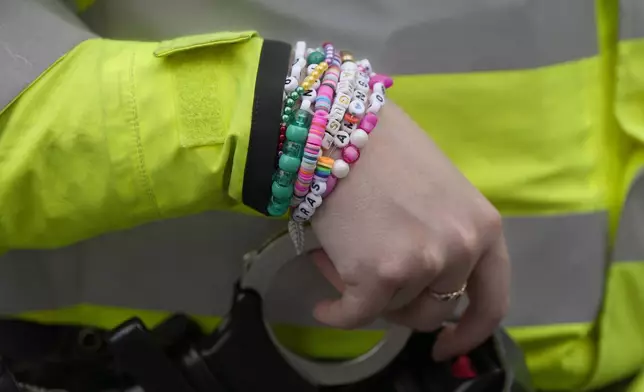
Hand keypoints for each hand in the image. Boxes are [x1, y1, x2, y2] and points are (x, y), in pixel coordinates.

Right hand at [311, 102, 509, 360]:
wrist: (337, 129)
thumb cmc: (385, 150)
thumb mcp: (440, 191)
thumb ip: (446, 233)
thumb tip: (428, 278)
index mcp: (483, 228)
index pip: (491, 300)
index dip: (470, 331)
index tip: (447, 345)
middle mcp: (460, 249)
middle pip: (433, 309)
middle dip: (400, 301)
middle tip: (370, 274)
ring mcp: (421, 263)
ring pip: (393, 310)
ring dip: (367, 296)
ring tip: (341, 260)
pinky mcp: (378, 275)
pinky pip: (356, 315)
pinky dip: (337, 315)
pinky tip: (325, 308)